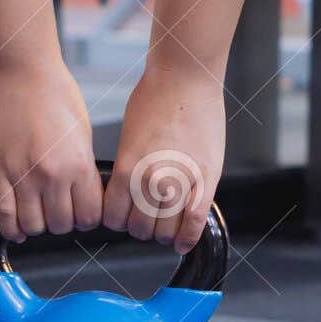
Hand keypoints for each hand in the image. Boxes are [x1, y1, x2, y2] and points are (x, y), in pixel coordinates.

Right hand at [0, 59, 102, 242]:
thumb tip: (85, 196)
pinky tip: (19, 227)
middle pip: (62, 225)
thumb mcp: (84, 135)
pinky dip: (12, 228)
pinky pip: (4, 215)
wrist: (24, 74)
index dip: (88, 218)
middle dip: (65, 222)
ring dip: (40, 224)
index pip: (89, 217)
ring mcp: (21, 175)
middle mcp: (51, 175)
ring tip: (42, 212)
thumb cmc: (56, 96)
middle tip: (63, 210)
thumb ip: (84, 170)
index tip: (85, 213)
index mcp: (78, 165)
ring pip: (34, 225)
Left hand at [105, 66, 224, 253]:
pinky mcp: (206, 181)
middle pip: (140, 229)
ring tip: (165, 221)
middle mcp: (151, 182)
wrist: (185, 79)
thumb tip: (130, 196)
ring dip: (163, 231)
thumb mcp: (128, 138)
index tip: (123, 216)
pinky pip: (195, 223)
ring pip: (166, 231)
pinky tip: (182, 242)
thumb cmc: (155, 99)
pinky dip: (187, 238)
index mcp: (126, 170)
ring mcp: (181, 183)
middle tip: (145, 217)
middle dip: (140, 226)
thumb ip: (129, 171)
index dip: (118, 220)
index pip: (114, 218)